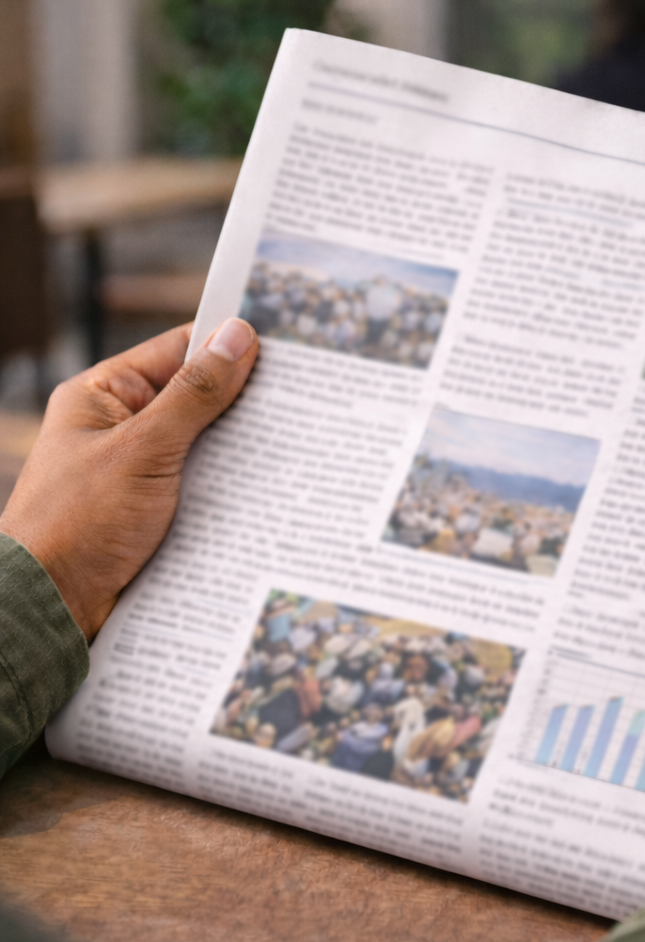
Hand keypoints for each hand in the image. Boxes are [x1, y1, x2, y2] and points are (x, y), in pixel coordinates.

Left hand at [0, 319, 257, 640]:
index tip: (279, 353)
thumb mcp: (145, 449)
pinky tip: (263, 487)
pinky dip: (229, 484)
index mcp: (103, 395)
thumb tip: (238, 337)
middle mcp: (121, 426)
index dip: (226, 348)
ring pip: (205, 442)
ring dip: (238, 449)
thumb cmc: (80, 521)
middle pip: (196, 397)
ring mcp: (139, 468)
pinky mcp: (155, 506)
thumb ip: (195, 394)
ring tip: (288, 447)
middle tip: (295, 405)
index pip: (177, 351)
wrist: (53, 604)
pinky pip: (202, 481)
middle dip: (241, 404)